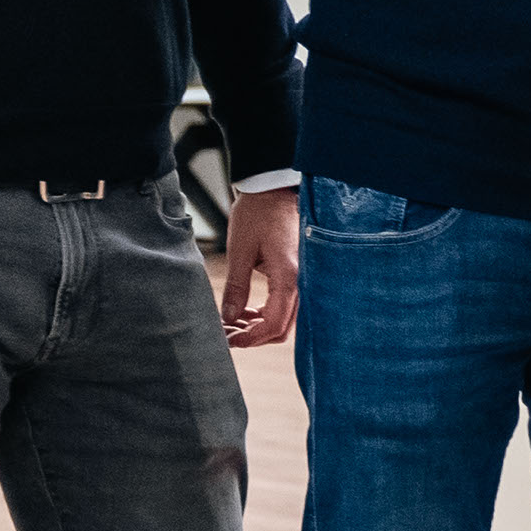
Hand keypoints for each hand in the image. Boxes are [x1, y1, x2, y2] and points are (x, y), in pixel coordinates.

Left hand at [218, 185, 298, 348]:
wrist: (275, 190)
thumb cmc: (258, 214)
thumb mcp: (240, 250)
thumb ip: (236, 288)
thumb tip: (228, 319)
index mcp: (289, 277)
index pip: (273, 324)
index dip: (250, 339)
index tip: (229, 340)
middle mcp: (303, 283)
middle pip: (282, 328)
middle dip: (253, 337)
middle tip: (227, 333)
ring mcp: (304, 280)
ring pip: (285, 320)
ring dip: (259, 326)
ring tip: (232, 321)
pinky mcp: (300, 276)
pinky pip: (287, 306)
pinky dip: (267, 314)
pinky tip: (247, 310)